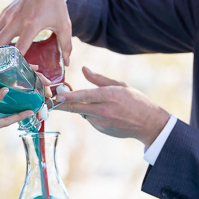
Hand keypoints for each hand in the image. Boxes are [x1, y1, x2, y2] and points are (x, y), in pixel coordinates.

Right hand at [0, 0, 72, 65]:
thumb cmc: (56, 6)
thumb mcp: (65, 25)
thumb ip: (66, 45)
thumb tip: (67, 63)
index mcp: (31, 23)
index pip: (18, 48)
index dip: (18, 62)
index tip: (23, 70)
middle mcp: (16, 19)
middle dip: (0, 59)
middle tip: (4, 70)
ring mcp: (8, 15)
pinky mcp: (4, 12)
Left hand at [52, 66, 169, 145]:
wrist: (148, 123)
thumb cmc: (135, 100)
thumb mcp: (120, 85)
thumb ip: (99, 79)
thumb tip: (84, 69)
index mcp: (109, 96)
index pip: (84, 95)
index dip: (69, 96)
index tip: (57, 96)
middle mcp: (104, 110)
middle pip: (77, 108)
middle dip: (62, 105)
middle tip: (50, 103)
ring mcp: (102, 122)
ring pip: (84, 113)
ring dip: (84, 107)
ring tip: (104, 105)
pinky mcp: (102, 130)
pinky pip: (91, 120)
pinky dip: (93, 115)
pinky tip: (108, 114)